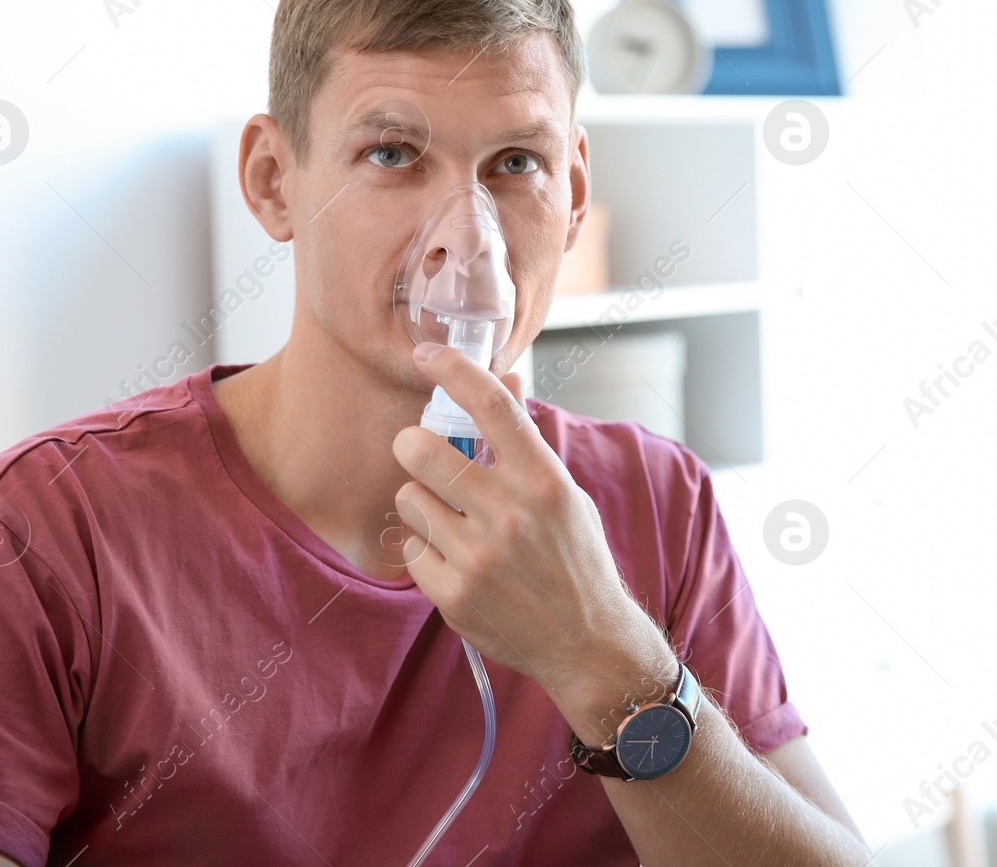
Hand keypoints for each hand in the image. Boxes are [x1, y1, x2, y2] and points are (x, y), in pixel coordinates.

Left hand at [391, 342, 671, 710]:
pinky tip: (455, 561)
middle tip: (423, 456)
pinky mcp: (453, 594)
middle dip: (413, 446)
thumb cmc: (576, 559)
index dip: (454, 370)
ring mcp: (479, 557)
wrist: (587, 642)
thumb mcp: (564, 493)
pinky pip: (411, 548)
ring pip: (409, 498)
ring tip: (450, 520)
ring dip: (421, 503)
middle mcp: (510, 514)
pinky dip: (426, 550)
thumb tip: (505, 379)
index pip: (491, 406)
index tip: (428, 353)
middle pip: (422, 450)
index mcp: (543, 480)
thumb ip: (526, 440)